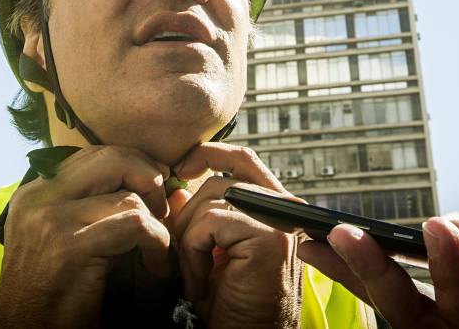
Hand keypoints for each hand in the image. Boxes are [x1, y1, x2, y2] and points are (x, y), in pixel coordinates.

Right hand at [0, 146, 169, 328]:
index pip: (94, 155)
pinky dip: (156, 242)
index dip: (133, 166)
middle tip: (162, 211)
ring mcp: (51, 219)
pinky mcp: (70, 246)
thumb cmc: (54, 292)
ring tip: (156, 249)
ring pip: (128, 195)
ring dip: (156, 222)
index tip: (153, 190)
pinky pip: (134, 223)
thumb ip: (95, 206)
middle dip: (149, 178)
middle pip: (112, 158)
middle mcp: (39, 198)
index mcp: (36, 192)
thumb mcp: (67, 238)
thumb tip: (153, 179)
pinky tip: (154, 265)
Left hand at [169, 143, 301, 328]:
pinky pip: (210, 223)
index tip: (181, 170)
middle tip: (184, 256)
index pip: (242, 159)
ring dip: (189, 241)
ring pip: (211, 201)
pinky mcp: (269, 236)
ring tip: (196, 276)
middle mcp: (282, 209)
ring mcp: (278, 220)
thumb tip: (177, 187)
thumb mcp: (207, 252)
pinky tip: (201, 283)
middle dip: (188, 215)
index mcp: (271, 208)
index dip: (210, 154)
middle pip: (220, 180)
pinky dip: (194, 253)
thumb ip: (197, 216)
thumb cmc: (230, 303)